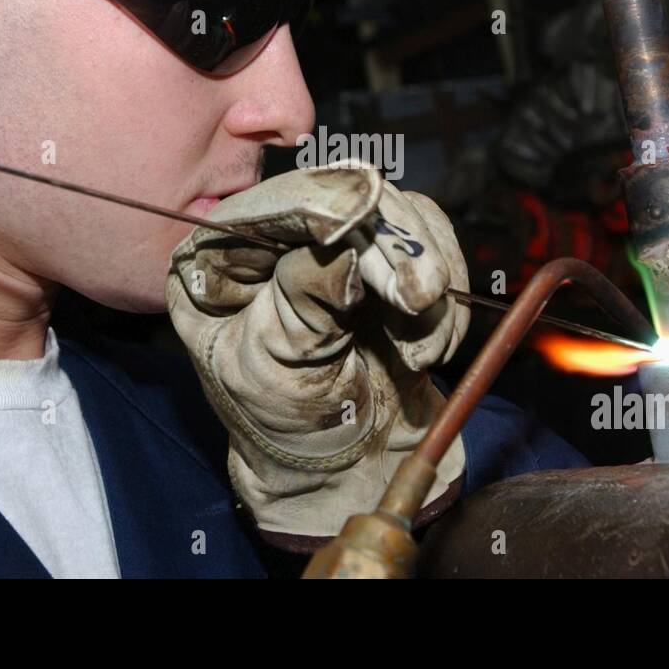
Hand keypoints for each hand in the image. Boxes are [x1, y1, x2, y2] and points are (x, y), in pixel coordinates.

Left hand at [166, 165, 468, 541]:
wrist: (345, 473)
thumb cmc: (285, 426)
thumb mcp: (275, 368)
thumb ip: (303, 301)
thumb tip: (342, 239)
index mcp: (222, 256)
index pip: (277, 202)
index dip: (328, 205)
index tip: (366, 221)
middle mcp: (277, 237)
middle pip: (348, 194)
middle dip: (393, 245)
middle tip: (418, 298)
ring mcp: (339, 246)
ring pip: (401, 213)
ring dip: (425, 278)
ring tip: (419, 350)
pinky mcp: (391, 264)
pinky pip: (433, 245)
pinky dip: (446, 297)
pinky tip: (427, 351)